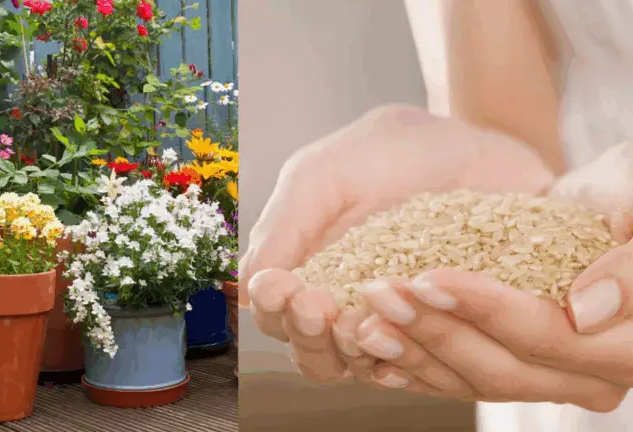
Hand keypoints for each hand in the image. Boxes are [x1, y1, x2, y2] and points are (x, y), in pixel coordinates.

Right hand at [240, 105, 554, 381]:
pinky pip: (414, 366)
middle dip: (306, 334)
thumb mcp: (324, 174)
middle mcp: (343, 300)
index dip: (273, 307)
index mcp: (306, 265)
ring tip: (359, 320)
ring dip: (346, 353)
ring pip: (354, 366)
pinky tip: (400, 349)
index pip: (274, 310)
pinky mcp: (439, 328)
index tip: (283, 286)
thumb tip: (252, 285)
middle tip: (318, 305)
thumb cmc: (394, 151)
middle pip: (308, 350)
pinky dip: (400, 364)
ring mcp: (392, 319)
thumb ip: (284, 225)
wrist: (476, 145)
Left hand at [343, 142, 632, 410]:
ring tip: (361, 320)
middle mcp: (585, 375)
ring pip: (467, 382)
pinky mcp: (503, 368)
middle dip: (433, 331)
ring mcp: (540, 378)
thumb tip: (586, 310)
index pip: (552, 338)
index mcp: (626, 345)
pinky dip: (409, 365)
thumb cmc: (620, 194)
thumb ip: (631, 264)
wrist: (594, 204)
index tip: (430, 279)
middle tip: (380, 294)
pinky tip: (368, 349)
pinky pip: (451, 381)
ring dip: (410, 351)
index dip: (487, 312)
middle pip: (500, 369)